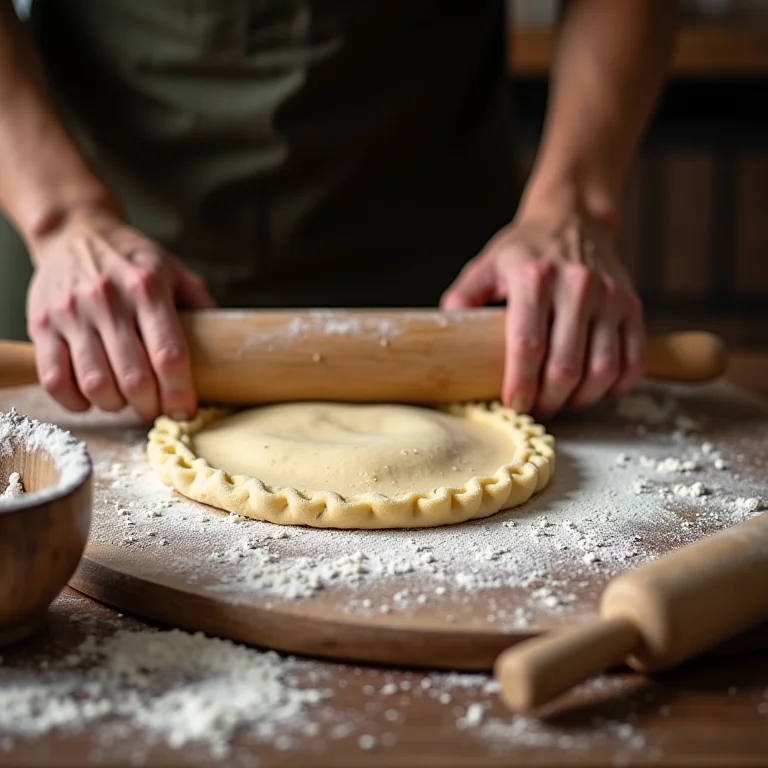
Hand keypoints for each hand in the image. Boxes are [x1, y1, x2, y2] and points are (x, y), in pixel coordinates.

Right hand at [26, 207, 214, 421]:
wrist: (74, 232)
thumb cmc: (132, 259)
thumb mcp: (174, 271)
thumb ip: (201, 305)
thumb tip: (232, 344)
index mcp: (147, 287)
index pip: (169, 354)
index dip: (180, 392)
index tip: (185, 410)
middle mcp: (108, 300)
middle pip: (135, 379)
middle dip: (150, 406)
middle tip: (156, 408)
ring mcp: (71, 313)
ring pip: (96, 385)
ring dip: (116, 406)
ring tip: (126, 401)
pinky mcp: (41, 325)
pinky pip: (55, 380)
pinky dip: (76, 401)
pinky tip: (91, 398)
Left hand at [441, 207, 644, 419]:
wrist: (574, 217)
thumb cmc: (524, 250)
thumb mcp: (484, 266)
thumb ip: (462, 301)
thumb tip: (448, 344)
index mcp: (534, 277)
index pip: (528, 345)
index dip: (520, 384)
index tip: (512, 404)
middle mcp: (577, 285)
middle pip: (566, 366)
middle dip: (548, 400)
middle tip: (535, 409)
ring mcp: (611, 296)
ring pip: (603, 369)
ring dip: (581, 399)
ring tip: (562, 403)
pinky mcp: (633, 306)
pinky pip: (633, 360)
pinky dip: (616, 386)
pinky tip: (594, 390)